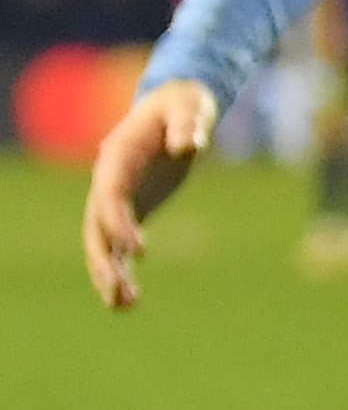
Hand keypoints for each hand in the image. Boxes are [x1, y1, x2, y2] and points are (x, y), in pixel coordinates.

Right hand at [83, 79, 217, 309]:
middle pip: (96, 228)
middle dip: (104, 261)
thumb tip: (189, 145)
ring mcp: (117, 199)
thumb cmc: (183, 103)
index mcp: (117, 158)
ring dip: (110, 274)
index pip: (110, 196)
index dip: (118, 223)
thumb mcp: (189, 105)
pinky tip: (129, 300)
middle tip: (118, 291)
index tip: (139, 249)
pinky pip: (119, 246)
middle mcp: (109, 183)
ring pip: (103, 244)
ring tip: (125, 306)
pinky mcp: (131, 210)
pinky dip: (122, 270)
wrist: (176, 105)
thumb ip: (188, 123)